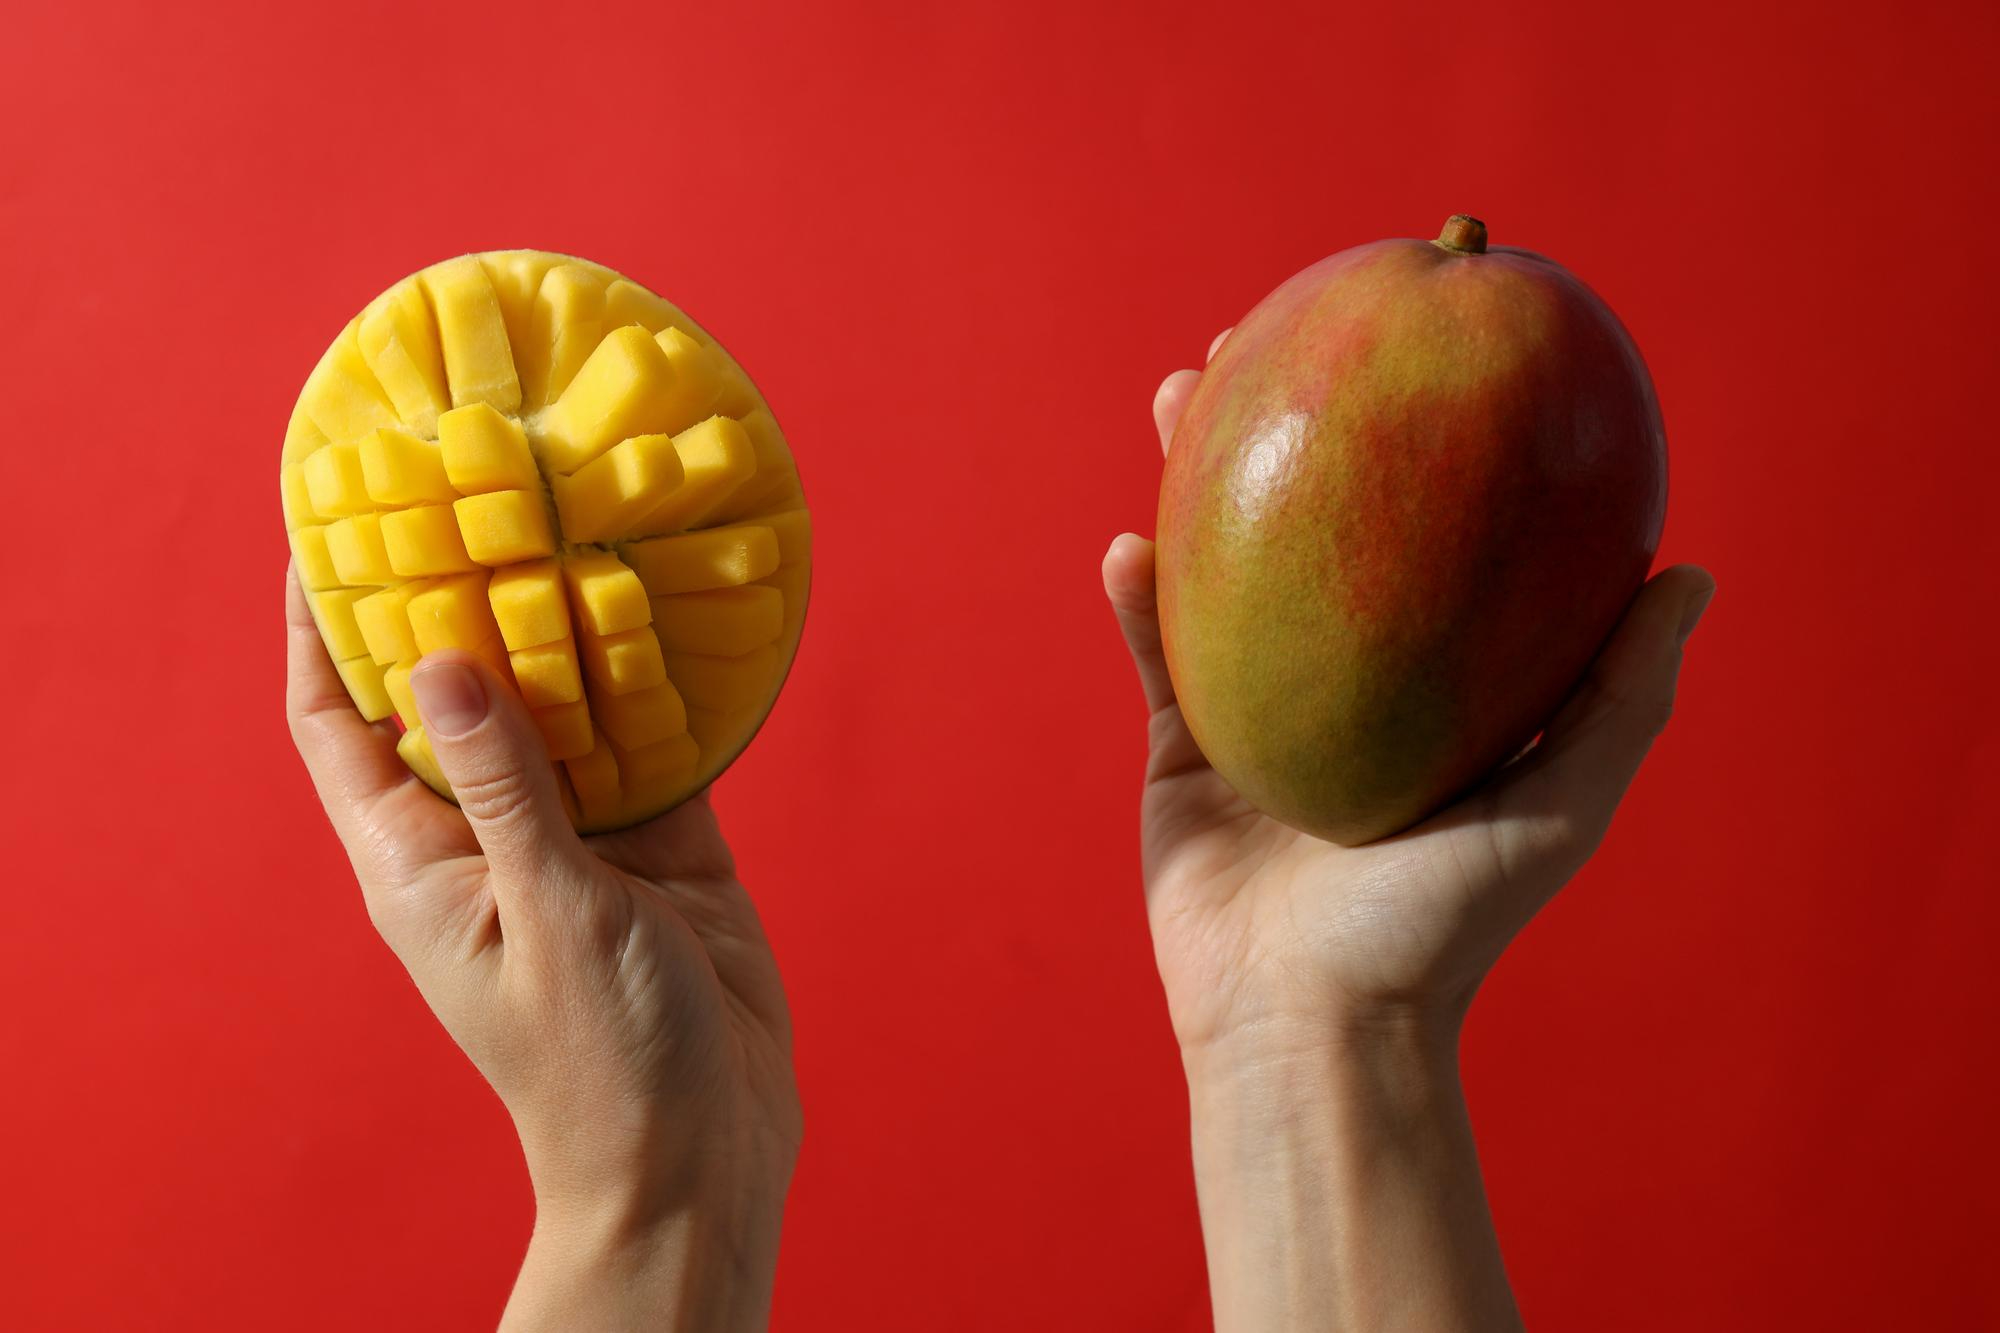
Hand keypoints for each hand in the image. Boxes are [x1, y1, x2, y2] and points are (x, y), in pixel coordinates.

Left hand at [285, 568, 797, 1331]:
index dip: (316, 628)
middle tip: (474, 497)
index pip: (335, 722)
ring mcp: (577, 837)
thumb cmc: (600, 1058)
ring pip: (560, 706)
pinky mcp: (661, 845)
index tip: (324, 531)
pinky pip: (653, 741)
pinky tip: (679, 615)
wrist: (703, 1148)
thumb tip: (439, 657)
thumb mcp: (546, 910)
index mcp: (419, 860)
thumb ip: (505, 784)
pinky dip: (662, 685)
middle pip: (451, 694)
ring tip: (577, 528)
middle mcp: (488, 833)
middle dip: (454, 601)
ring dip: (568, 631)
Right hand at [1105, 333, 1713, 1330]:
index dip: (1421, 439)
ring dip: (1195, 475)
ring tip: (1183, 392)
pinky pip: (1157, 655)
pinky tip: (1128, 542)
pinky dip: (1139, 598)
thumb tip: (1688, 567)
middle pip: (1313, 522)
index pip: (1429, 536)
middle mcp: (1346, 683)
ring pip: (1221, 564)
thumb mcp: (1561, 805)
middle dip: (1289, 422)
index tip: (1422, 347)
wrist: (1312, 1024)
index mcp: (1432, 689)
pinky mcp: (1183, 751)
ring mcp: (1258, 710)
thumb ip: (1623, 696)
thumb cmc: (1445, 926)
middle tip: (1278, 333)